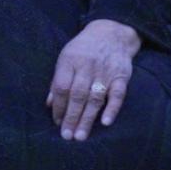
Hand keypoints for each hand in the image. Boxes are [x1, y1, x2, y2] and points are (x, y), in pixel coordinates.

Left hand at [46, 19, 140, 140]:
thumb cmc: (83, 49)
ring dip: (87, 118)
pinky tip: (106, 122)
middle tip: (67, 136)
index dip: (58, 106)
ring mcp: (105, 71)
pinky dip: (112, 108)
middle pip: (77, 95)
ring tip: (80, 135)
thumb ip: (58, 80)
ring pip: (95, 98)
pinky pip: (118, 94)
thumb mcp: (66, 58)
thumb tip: (49, 104)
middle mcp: (87, 66)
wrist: (111, 33)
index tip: (57, 123)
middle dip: (71, 117)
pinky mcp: (121, 76)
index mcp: (70, 60)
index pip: (61, 87)